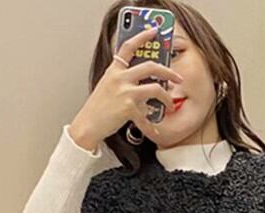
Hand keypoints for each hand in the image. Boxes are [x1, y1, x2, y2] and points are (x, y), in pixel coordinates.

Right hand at [68, 25, 182, 149]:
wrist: (87, 125)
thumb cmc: (98, 108)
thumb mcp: (108, 86)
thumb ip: (123, 80)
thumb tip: (144, 83)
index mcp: (114, 70)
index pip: (129, 46)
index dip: (142, 36)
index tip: (154, 31)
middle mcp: (120, 78)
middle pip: (150, 66)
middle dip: (168, 72)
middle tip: (177, 78)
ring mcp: (124, 92)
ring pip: (155, 88)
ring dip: (166, 97)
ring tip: (170, 104)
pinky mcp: (128, 108)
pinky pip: (147, 115)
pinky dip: (152, 125)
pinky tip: (155, 130)